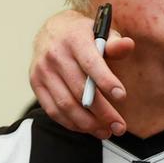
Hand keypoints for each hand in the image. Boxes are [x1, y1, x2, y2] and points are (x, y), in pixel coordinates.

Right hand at [29, 9, 133, 137]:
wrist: (52, 31)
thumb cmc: (83, 36)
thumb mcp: (101, 32)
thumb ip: (115, 43)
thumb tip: (128, 45)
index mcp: (74, 39)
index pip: (90, 63)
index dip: (106, 81)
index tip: (121, 96)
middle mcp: (55, 55)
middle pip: (80, 90)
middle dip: (102, 112)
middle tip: (120, 126)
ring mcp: (42, 71)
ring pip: (65, 104)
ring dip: (87, 123)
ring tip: (106, 131)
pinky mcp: (36, 83)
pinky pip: (53, 110)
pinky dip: (71, 122)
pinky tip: (88, 128)